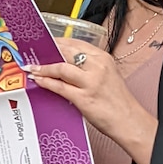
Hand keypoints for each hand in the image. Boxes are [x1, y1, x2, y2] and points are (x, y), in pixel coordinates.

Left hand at [26, 37, 157, 163]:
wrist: (129, 121)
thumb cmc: (118, 101)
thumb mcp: (108, 75)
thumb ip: (90, 67)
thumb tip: (66, 64)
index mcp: (103, 58)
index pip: (76, 44)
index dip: (58, 43)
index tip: (46, 43)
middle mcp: (97, 67)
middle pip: (66, 52)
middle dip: (47, 51)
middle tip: (34, 53)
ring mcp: (90, 82)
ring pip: (60, 67)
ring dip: (43, 67)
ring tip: (32, 68)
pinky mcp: (83, 98)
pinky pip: (59, 86)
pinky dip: (45, 82)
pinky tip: (39, 80)